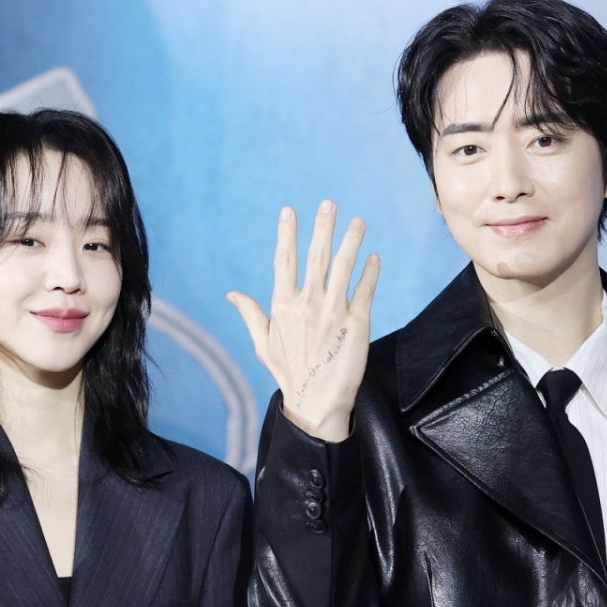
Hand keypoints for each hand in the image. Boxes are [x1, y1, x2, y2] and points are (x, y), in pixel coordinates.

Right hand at [227, 200, 379, 442]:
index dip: (287, 234)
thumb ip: (251, 314)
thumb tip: (232, 294)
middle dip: (323, 226)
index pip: (285, 260)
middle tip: (329, 203)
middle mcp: (308, 304)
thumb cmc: (289, 374)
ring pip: (344, 266)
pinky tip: (374, 258)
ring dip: (352, 240)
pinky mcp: (357, 322)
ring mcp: (334, 311)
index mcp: (282, 306)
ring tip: (359, 222)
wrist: (317, 402)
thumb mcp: (263, 345)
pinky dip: (370, 271)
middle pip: (316, 255)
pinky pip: (366, 289)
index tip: (290, 211)